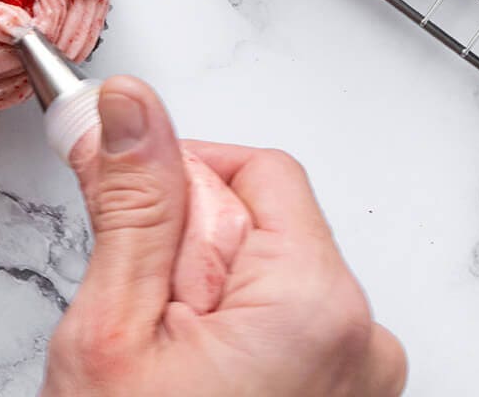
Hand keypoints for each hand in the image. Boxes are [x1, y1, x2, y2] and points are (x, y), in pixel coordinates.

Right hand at [45, 77, 406, 395]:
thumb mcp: (116, 329)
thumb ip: (133, 205)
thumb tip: (128, 109)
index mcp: (315, 303)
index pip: (254, 171)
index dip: (177, 178)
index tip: (125, 205)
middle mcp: (362, 338)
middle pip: (265, 227)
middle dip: (189, 254)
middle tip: (140, 324)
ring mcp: (361, 380)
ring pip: (269, 282)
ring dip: (209, 303)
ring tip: (165, 371)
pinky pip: (288, 335)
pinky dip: (235, 344)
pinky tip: (195, 390)